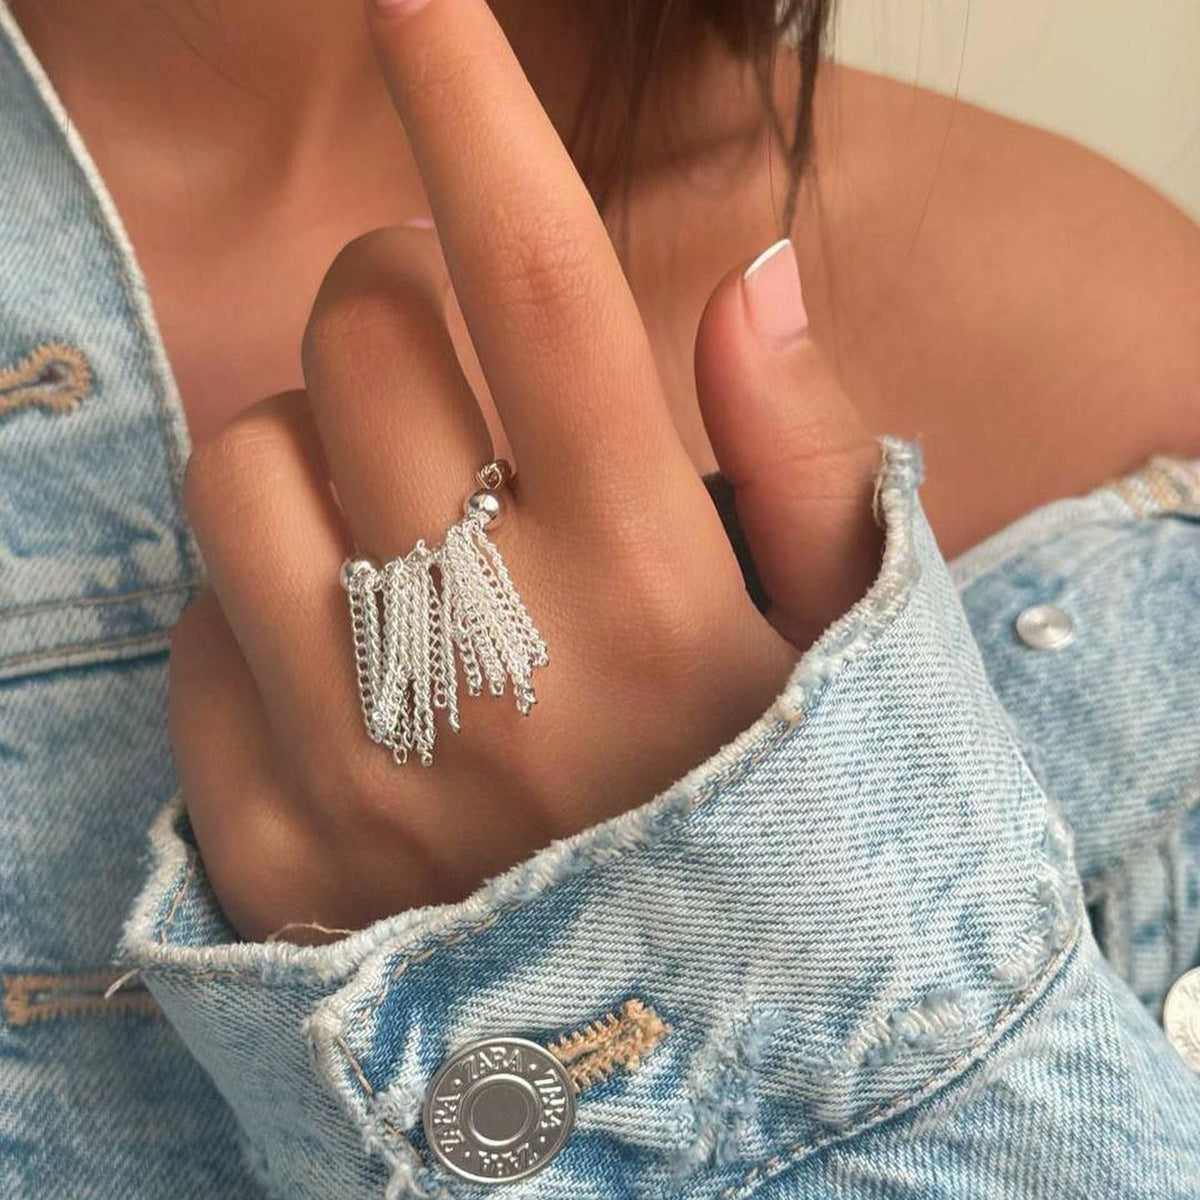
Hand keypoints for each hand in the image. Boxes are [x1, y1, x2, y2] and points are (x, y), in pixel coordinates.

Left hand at [171, 0, 880, 942]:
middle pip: (361, 343)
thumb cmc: (776, 816)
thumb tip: (750, 273)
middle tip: (457, 375)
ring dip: (313, 449)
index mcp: (653, 595)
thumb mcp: (838, 646)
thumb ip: (801, 453)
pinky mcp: (273, 845)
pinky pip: (193, 625)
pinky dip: (257, 603)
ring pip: (242, 467)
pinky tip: (351, 664)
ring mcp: (363, 766)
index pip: (547, 286)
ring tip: (406, 527)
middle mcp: (496, 668)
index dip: (478, 105)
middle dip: (396, 304)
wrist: (688, 1058)